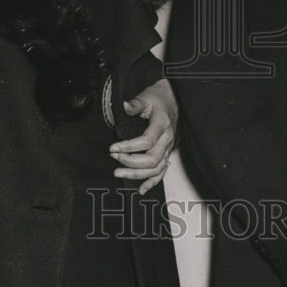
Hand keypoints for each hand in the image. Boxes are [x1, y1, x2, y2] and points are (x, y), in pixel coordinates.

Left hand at [109, 79, 177, 194]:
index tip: (113, 148)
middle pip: (152, 159)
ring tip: (118, 172)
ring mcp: (168, 148)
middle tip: (114, 158)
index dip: (129, 147)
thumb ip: (135, 103)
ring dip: (137, 175)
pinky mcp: (167, 153)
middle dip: (131, 162)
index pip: (147, 141)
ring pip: (156, 168)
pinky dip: (152, 183)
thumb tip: (124, 105)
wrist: (173, 100)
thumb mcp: (146, 97)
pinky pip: (162, 172)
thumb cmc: (158, 99)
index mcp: (162, 125)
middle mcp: (167, 139)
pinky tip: (141, 190)